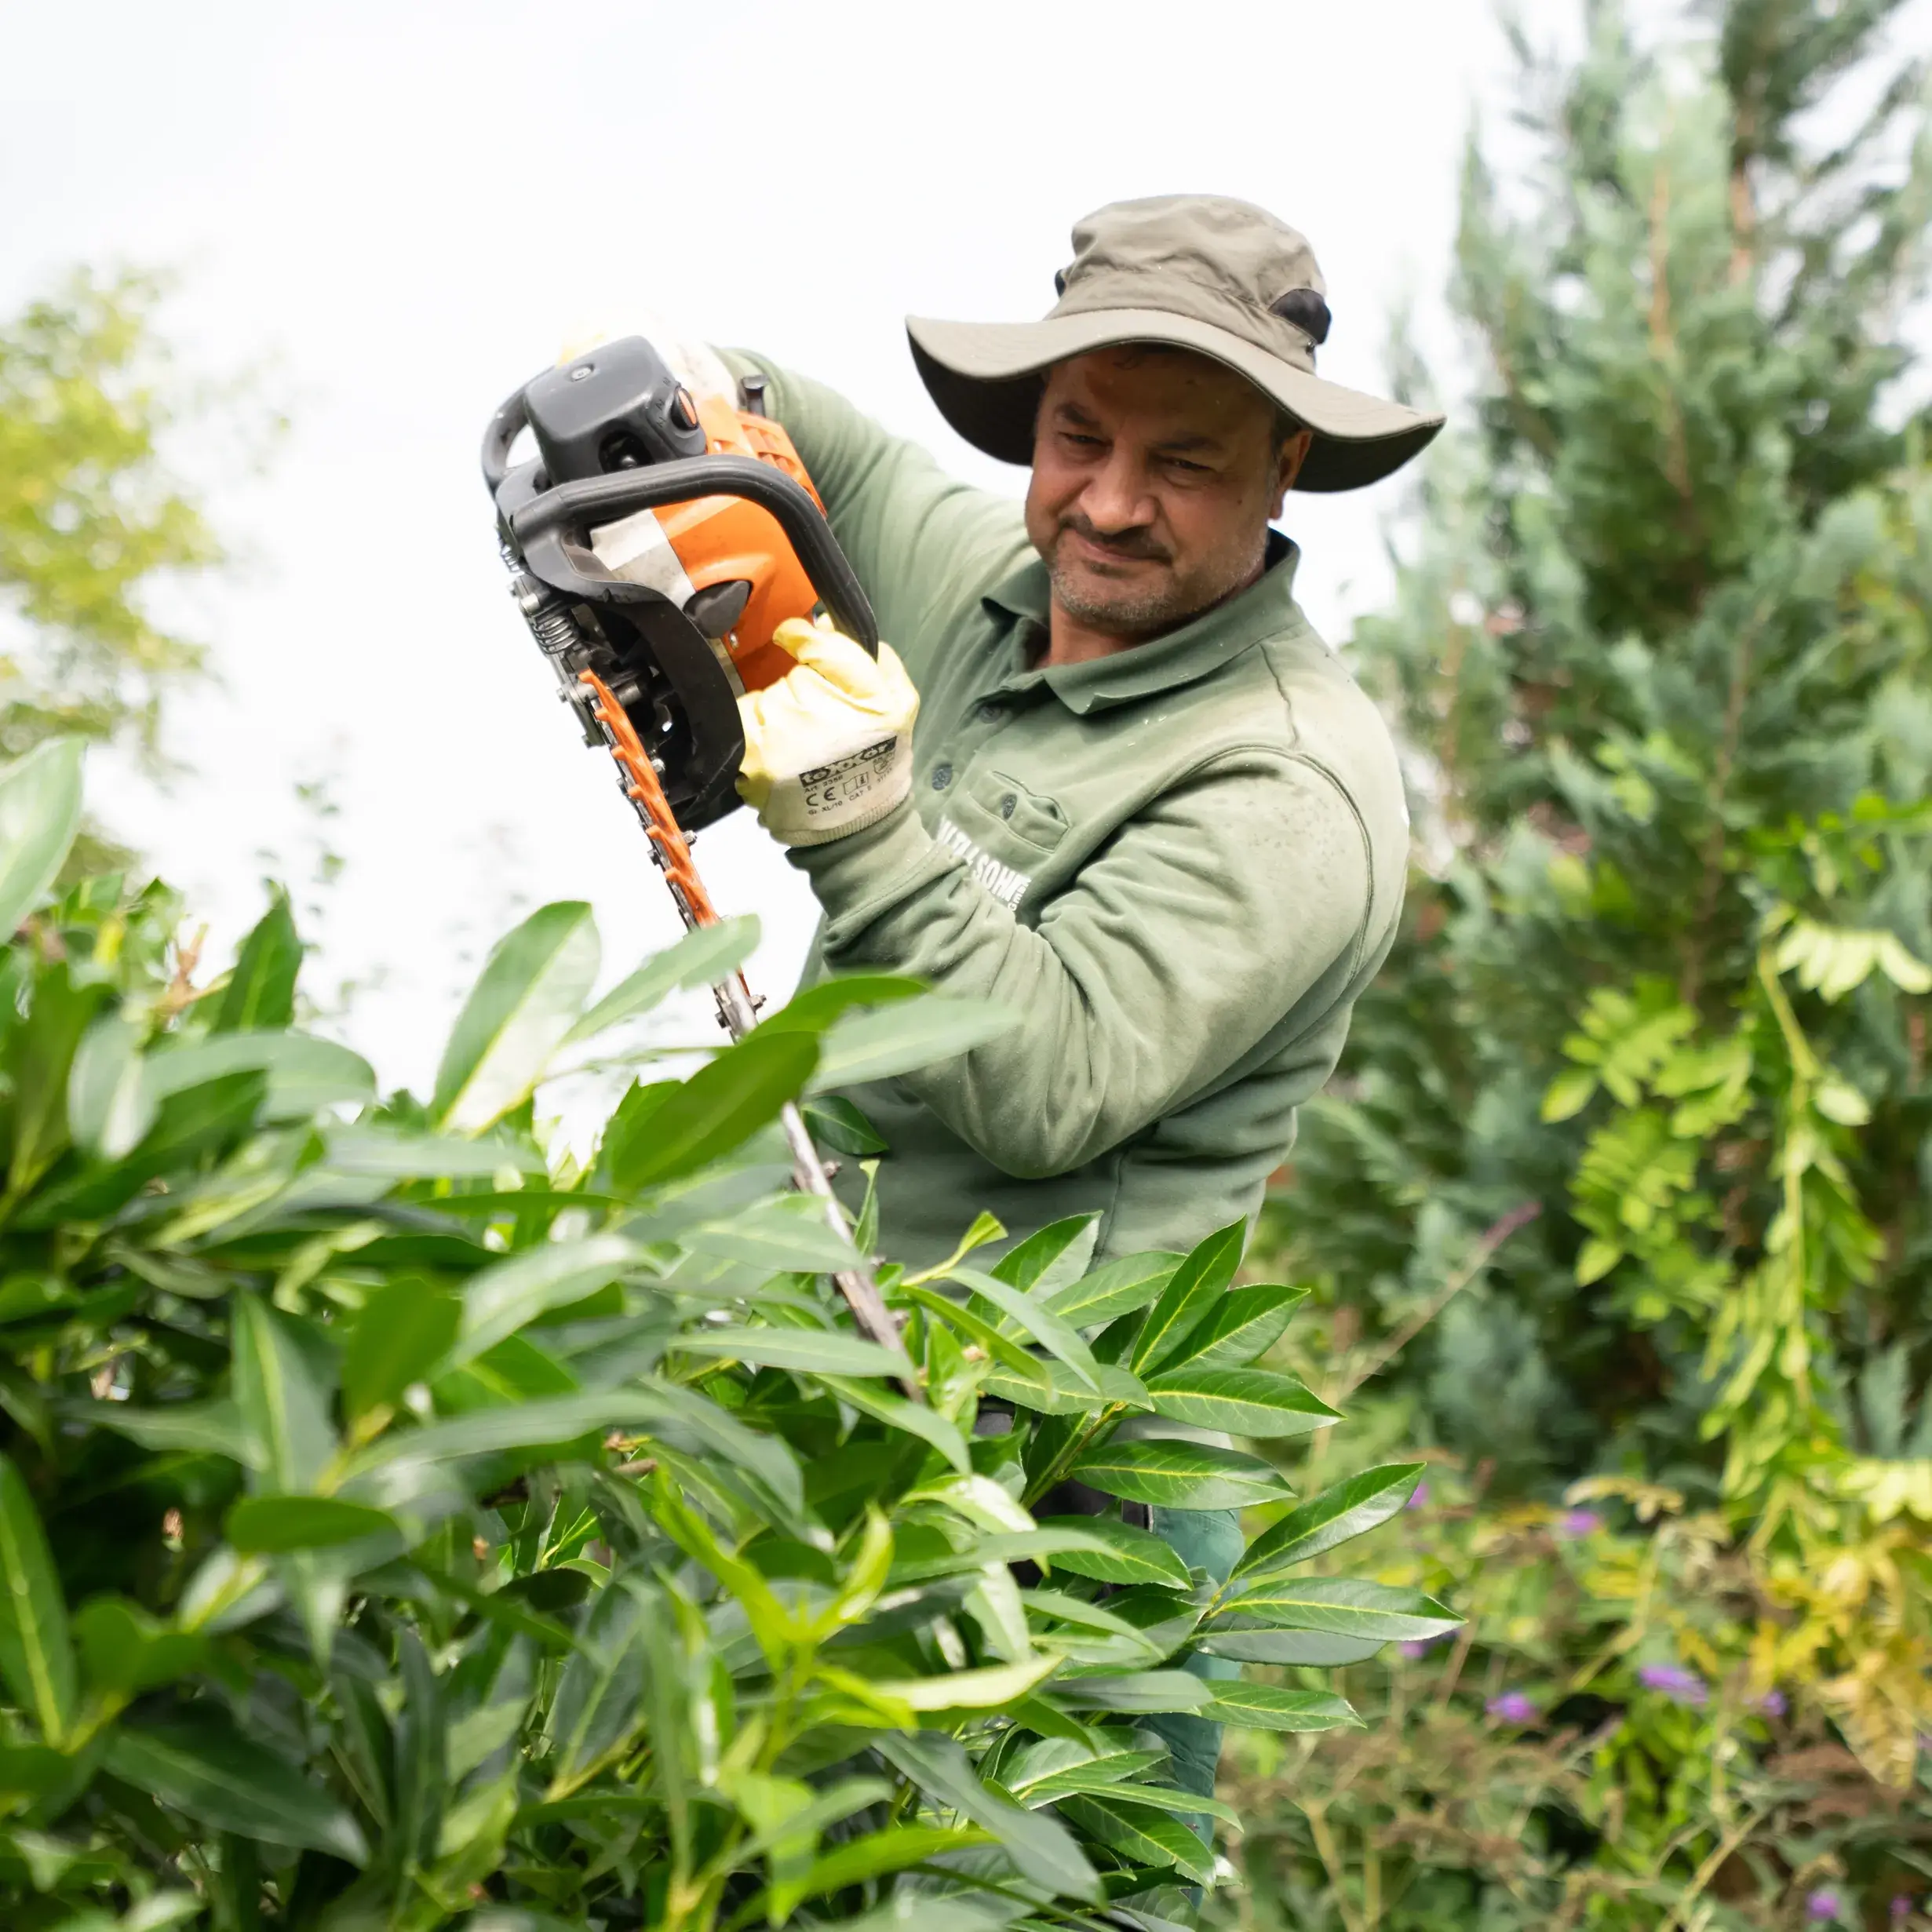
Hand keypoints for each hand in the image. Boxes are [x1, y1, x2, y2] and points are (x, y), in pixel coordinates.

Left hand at [736, 618, 918, 845]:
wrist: (857, 831)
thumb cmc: (877, 765)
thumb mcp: (900, 704)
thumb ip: (873, 657)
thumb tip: (824, 621)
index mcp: (871, 702)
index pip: (822, 645)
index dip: (805, 637)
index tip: (795, 637)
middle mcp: (825, 716)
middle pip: (794, 676)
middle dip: (801, 689)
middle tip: (819, 722)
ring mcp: (783, 739)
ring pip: (767, 698)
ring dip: (778, 713)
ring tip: (802, 745)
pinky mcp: (753, 760)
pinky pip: (744, 722)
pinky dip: (756, 733)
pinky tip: (780, 755)